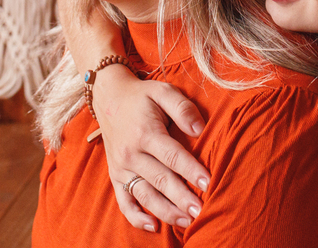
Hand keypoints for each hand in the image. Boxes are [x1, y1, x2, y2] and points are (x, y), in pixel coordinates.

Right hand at [93, 65, 210, 230]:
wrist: (109, 97)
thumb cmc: (142, 96)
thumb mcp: (163, 91)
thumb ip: (183, 108)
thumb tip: (200, 129)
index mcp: (145, 133)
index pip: (172, 156)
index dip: (190, 170)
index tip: (208, 183)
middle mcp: (131, 153)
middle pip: (160, 180)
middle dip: (181, 198)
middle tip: (200, 212)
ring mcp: (121, 167)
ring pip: (144, 194)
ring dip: (165, 211)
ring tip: (185, 222)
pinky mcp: (115, 175)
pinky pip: (123, 201)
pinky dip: (136, 217)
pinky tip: (153, 226)